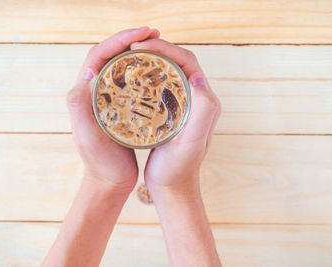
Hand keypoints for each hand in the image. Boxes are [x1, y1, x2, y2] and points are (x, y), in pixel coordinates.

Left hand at [67, 27, 159, 191]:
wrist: (109, 182)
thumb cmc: (99, 162)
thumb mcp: (88, 136)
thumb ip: (80, 106)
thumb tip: (88, 70)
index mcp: (85, 92)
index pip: (99, 55)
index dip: (119, 39)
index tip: (143, 33)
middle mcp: (95, 91)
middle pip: (111, 55)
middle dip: (131, 39)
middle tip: (155, 33)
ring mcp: (109, 99)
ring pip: (123, 67)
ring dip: (140, 53)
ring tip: (160, 47)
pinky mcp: (122, 108)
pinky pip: (132, 82)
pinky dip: (145, 71)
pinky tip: (161, 71)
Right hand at [130, 39, 221, 266]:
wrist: (173, 187)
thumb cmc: (180, 169)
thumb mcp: (192, 143)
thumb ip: (202, 111)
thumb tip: (198, 78)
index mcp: (204, 101)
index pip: (187, 62)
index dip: (165, 48)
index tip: (140, 45)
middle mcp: (195, 99)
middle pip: (176, 62)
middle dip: (155, 48)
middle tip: (130, 46)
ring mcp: (182, 105)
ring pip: (166, 72)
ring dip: (149, 60)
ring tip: (128, 57)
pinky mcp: (169, 113)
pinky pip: (157, 86)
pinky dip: (143, 77)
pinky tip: (128, 79)